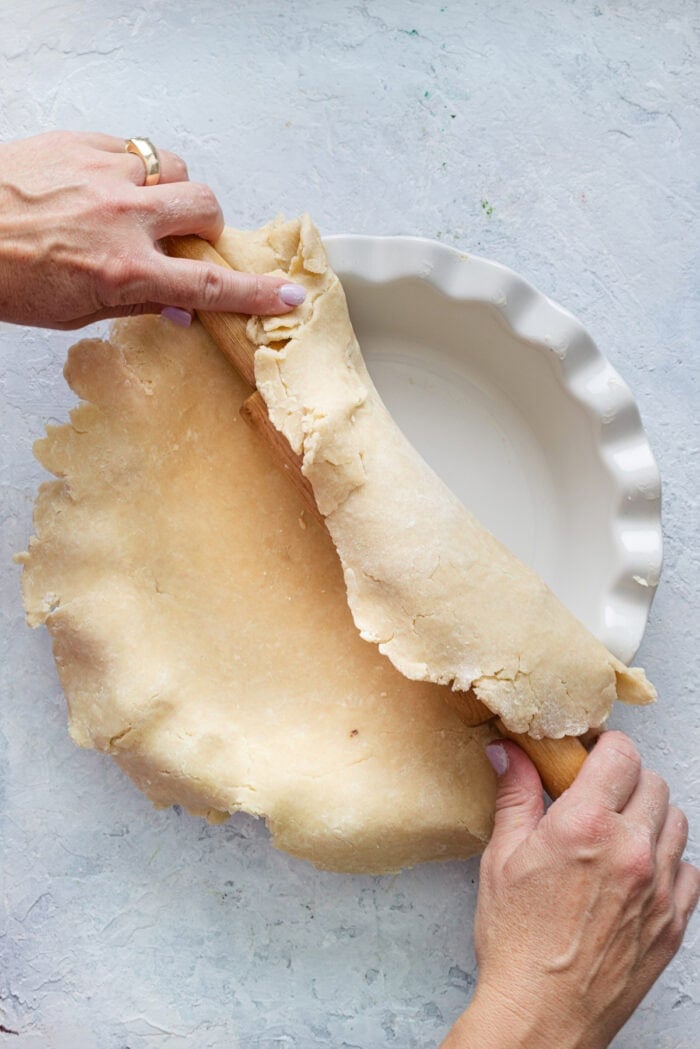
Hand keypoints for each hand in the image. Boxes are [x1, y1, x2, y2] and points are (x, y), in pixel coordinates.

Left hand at [0, 131, 305, 328]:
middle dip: (207, 224)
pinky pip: (132, 148)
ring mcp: (104, 174)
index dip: (255, 293)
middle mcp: (122, 218)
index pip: (208, 285)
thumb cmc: (6, 277)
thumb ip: (137, 304)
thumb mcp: (75, 312)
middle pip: (204, 205)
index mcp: (123, 271)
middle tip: (187, 238)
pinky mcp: (82, 143)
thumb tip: (181, 307)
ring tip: (145, 206)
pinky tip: (107, 186)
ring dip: (171, 189)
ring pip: (173, 167)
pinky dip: (133, 169)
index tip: (287, 294)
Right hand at [442, 732, 698, 1048]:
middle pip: (652, 781)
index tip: (589, 754)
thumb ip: (516, 797)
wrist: (543, 1014)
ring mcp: (658, 887)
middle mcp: (629, 850)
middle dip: (625, 778)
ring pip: (676, 820)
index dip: (604, 746)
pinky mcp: (673, 921)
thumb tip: (511, 755)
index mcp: (584, 826)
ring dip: (649, 815)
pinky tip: (637, 870)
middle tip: (598, 793)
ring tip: (618, 830)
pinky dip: (667, 860)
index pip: (620, 754)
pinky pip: (688, 868)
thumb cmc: (516, 942)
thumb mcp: (501, 858)